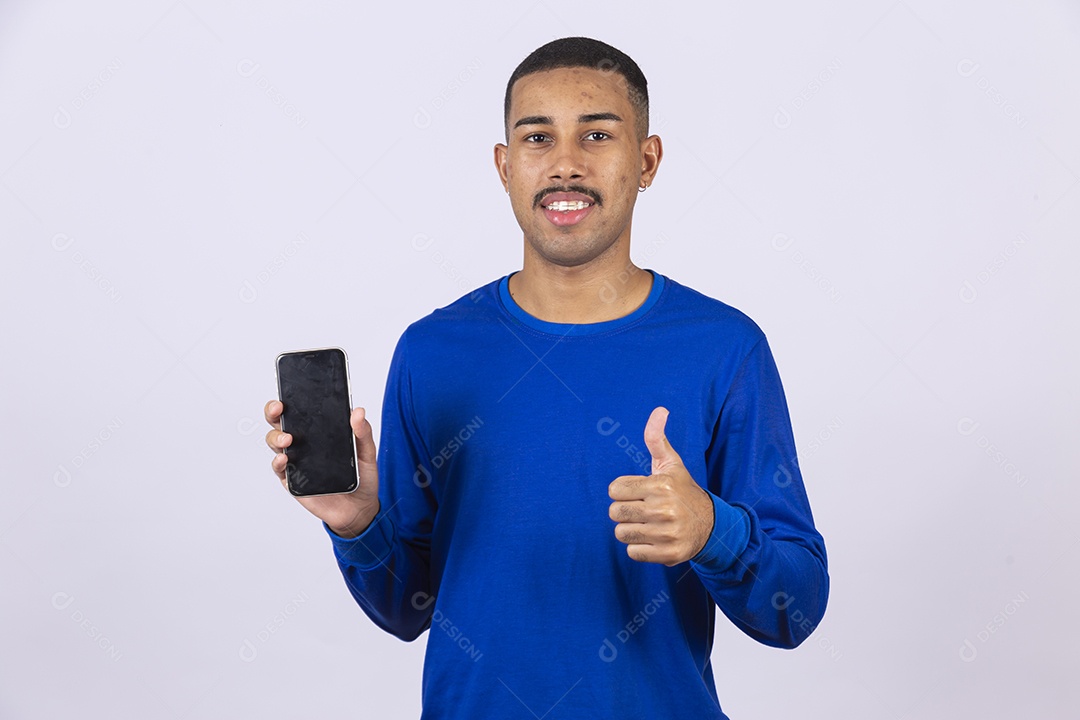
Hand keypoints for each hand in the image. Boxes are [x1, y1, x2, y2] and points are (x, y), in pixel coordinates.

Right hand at [264, 400, 380, 537]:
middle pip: (280, 423)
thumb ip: (362, 432)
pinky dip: (278, 462)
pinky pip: (279, 469)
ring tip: (288, 438)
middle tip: (278, 408)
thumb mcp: (367, 453)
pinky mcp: (293, 481)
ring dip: (276, 437)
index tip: (289, 391)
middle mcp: (303, 444)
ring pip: (275, 443)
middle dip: (273, 412)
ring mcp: (296, 461)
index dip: (291, 399)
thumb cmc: (360, 478)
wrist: (359, 509)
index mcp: (319, 432)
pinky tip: (285, 458)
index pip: (300, 411)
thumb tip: (358, 411)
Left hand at [608, 406, 714, 565]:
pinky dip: (640, 548)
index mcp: (661, 485)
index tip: (639, 492)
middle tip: (643, 509)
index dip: (623, 490)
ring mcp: (667, 534)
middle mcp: (664, 510)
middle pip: (614, 512)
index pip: (614, 490)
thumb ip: (657, 438)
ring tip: (648, 523)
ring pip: (621, 534)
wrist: (711, 525)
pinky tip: (654, 538)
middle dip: (625, 510)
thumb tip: (660, 409)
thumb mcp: (671, 464)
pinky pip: (632, 552)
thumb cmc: (682, 490)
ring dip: (631, 530)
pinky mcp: (669, 555)